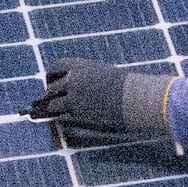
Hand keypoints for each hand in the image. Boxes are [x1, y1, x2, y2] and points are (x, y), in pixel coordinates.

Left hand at [28, 59, 170, 136]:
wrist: (136, 98)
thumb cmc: (128, 86)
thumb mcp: (105, 73)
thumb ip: (88, 77)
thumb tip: (78, 85)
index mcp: (81, 66)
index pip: (56, 66)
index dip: (52, 75)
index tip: (52, 81)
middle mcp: (74, 79)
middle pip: (50, 87)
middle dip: (51, 95)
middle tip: (53, 101)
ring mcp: (74, 97)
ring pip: (52, 104)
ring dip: (55, 109)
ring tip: (59, 113)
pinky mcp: (78, 114)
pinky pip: (62, 117)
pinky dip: (63, 119)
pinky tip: (68, 121)